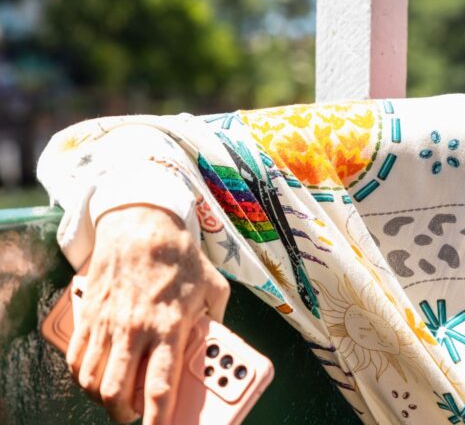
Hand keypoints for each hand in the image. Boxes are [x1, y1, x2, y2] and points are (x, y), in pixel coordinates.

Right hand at [66, 204, 229, 423]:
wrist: (140, 226)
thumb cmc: (180, 257)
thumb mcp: (214, 286)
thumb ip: (219, 317)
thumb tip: (221, 341)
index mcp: (169, 326)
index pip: (160, 385)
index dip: (158, 418)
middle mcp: (135, 330)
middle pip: (117, 392)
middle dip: (124, 414)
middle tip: (134, 416)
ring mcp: (108, 324)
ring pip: (93, 380)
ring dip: (102, 398)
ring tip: (117, 399)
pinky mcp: (89, 315)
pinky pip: (77, 358)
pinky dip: (84, 376)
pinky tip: (97, 376)